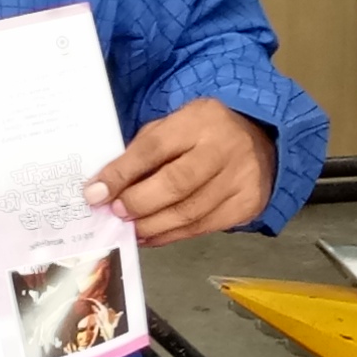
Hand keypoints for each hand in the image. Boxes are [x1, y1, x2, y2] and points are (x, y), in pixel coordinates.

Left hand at [88, 99, 275, 243]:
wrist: (260, 141)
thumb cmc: (203, 134)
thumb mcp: (173, 126)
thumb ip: (142, 152)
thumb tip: (106, 188)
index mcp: (199, 121)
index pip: (154, 147)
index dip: (121, 172)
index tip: (95, 193)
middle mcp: (223, 149)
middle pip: (175, 184)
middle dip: (138, 203)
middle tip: (116, 213)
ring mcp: (240, 179)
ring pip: (189, 212)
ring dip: (152, 226)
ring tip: (130, 229)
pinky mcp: (247, 204)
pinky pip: (203, 227)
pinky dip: (171, 236)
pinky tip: (152, 236)